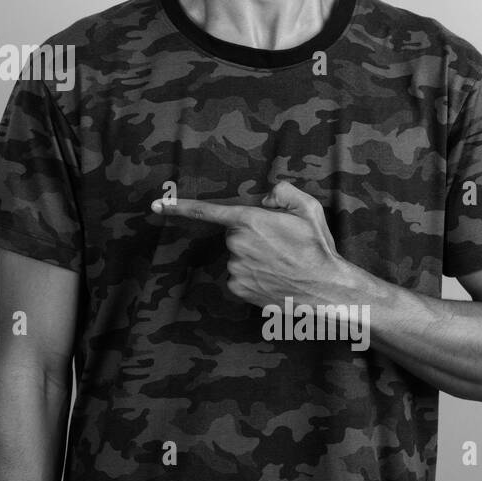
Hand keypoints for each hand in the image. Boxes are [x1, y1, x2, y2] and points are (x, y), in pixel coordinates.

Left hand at [151, 180, 351, 306]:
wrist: (326, 289)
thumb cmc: (317, 248)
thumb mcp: (308, 207)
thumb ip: (283, 191)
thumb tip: (264, 197)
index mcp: (249, 220)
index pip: (206, 211)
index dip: (178, 206)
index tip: (156, 205)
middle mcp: (236, 244)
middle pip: (233, 233)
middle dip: (251, 234)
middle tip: (279, 244)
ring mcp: (235, 268)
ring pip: (237, 255)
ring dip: (253, 256)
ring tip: (281, 262)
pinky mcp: (238, 288)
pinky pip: (238, 274)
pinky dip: (252, 274)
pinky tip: (273, 276)